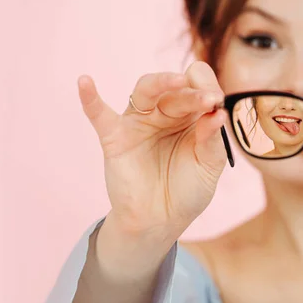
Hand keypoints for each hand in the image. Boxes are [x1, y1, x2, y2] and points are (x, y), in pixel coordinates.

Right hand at [78, 61, 227, 241]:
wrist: (161, 221)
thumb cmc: (188, 190)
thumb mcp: (209, 165)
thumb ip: (212, 139)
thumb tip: (218, 112)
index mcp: (191, 116)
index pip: (199, 88)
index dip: (209, 90)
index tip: (218, 102)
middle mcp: (165, 113)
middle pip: (176, 90)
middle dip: (193, 94)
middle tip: (209, 100)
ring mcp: (139, 123)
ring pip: (146, 91)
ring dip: (161, 83)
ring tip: (178, 81)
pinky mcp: (115, 137)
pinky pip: (99, 114)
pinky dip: (90, 98)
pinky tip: (84, 81)